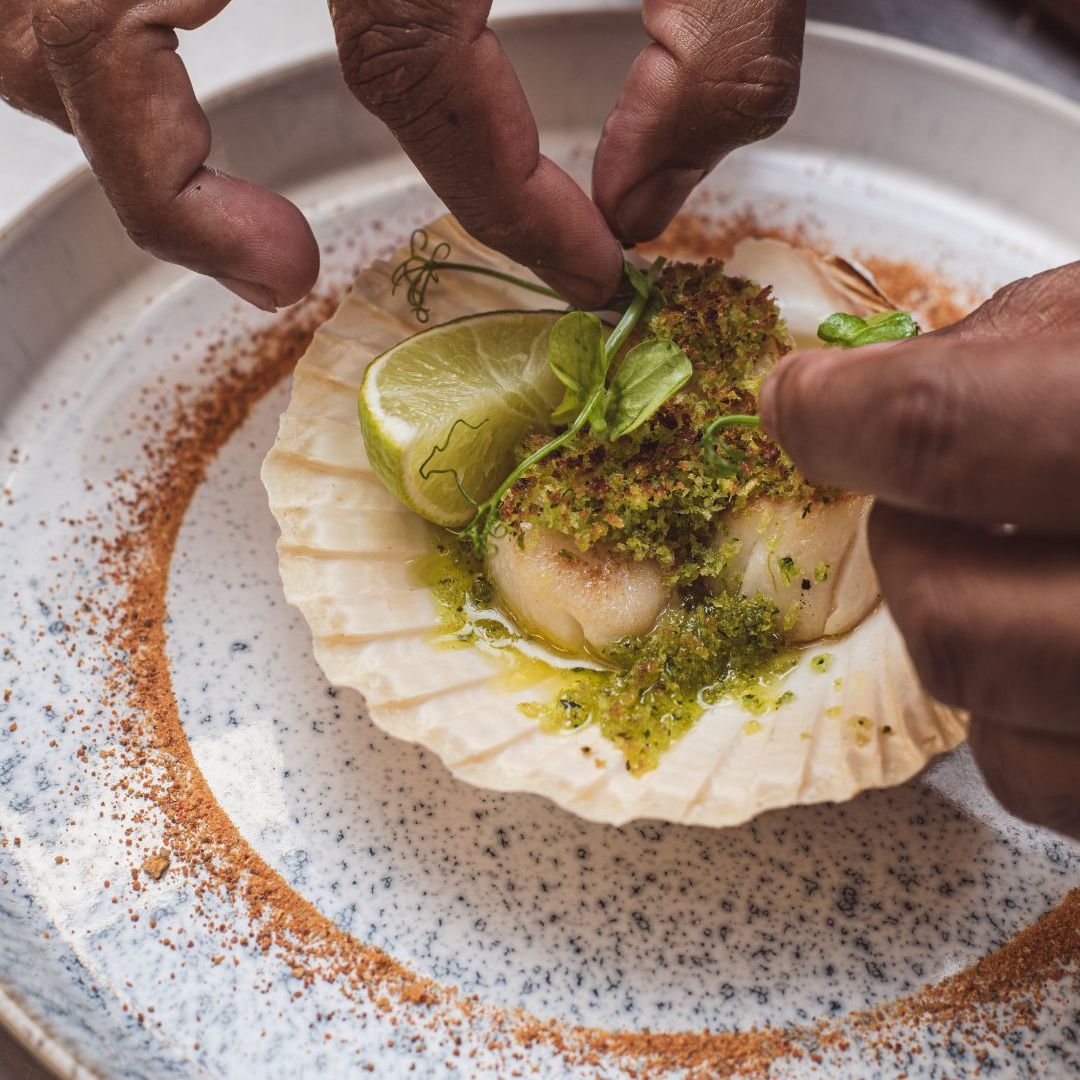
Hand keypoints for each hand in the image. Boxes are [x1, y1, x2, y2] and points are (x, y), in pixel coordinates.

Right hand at [2, 0, 804, 309]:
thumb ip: (713, 45)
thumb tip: (645, 196)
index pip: (409, 72)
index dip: (503, 200)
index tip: (582, 265)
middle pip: (108, 25)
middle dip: (177, 190)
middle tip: (281, 271)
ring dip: (107, 122)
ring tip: (211, 217)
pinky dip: (82, 30)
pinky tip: (157, 82)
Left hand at [760, 262, 1079, 837]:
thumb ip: (1039, 337)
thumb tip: (876, 379)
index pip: (956, 432)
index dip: (844, 415)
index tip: (804, 403)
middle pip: (959, 624)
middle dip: (906, 549)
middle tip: (919, 497)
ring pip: (1000, 741)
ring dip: (966, 640)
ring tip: (1011, 564)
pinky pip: (1061, 791)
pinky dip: (1028, 722)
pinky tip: (1066, 642)